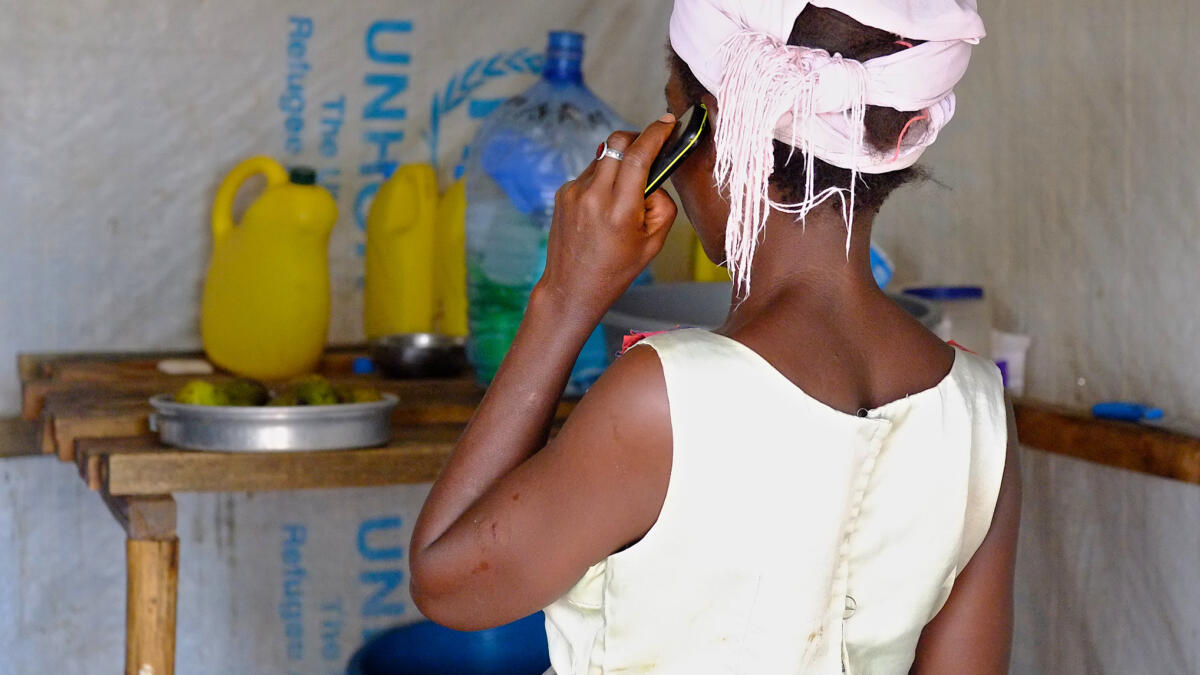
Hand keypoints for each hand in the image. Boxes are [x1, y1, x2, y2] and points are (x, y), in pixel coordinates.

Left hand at [536, 114, 678, 319]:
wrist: (572, 287)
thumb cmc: (616, 270)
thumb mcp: (653, 243)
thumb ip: (662, 205)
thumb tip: (656, 178)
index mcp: (619, 210)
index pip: (638, 155)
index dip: (656, 133)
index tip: (668, 121)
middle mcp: (593, 196)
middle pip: (617, 141)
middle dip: (637, 138)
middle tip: (650, 150)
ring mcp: (574, 192)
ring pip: (604, 156)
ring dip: (619, 163)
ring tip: (625, 194)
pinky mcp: (563, 193)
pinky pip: (590, 173)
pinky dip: (604, 180)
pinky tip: (605, 206)